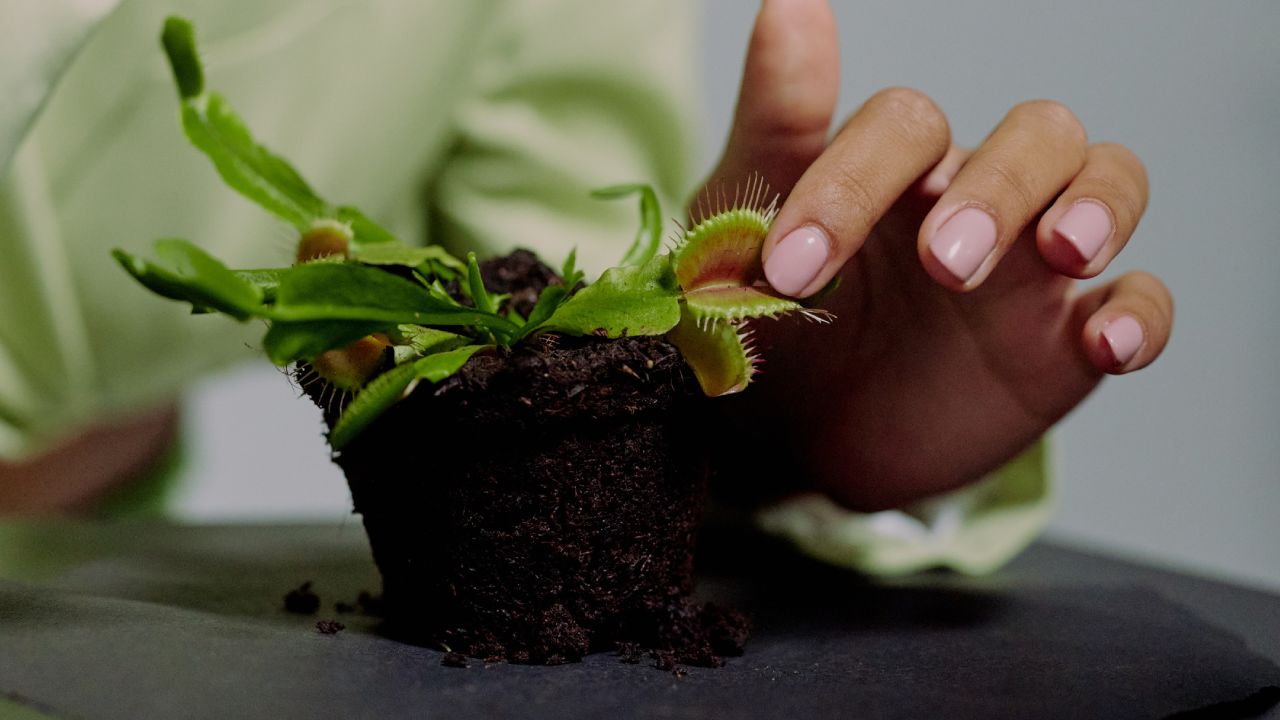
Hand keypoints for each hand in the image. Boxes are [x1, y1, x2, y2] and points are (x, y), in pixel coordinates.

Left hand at [701, 0, 1172, 510]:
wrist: (798, 436)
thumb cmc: (778, 316)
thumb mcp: (749, 228)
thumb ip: (776, 123)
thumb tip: (790, 2)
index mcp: (898, 167)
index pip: (906, 127)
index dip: (854, 183)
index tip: (791, 268)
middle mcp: (976, 198)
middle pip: (1036, 136)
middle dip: (997, 190)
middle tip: (943, 265)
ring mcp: (1032, 268)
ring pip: (1108, 183)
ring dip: (1097, 208)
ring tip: (1062, 253)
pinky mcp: (1066, 344)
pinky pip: (1142, 302)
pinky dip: (1140, 314)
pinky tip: (1106, 346)